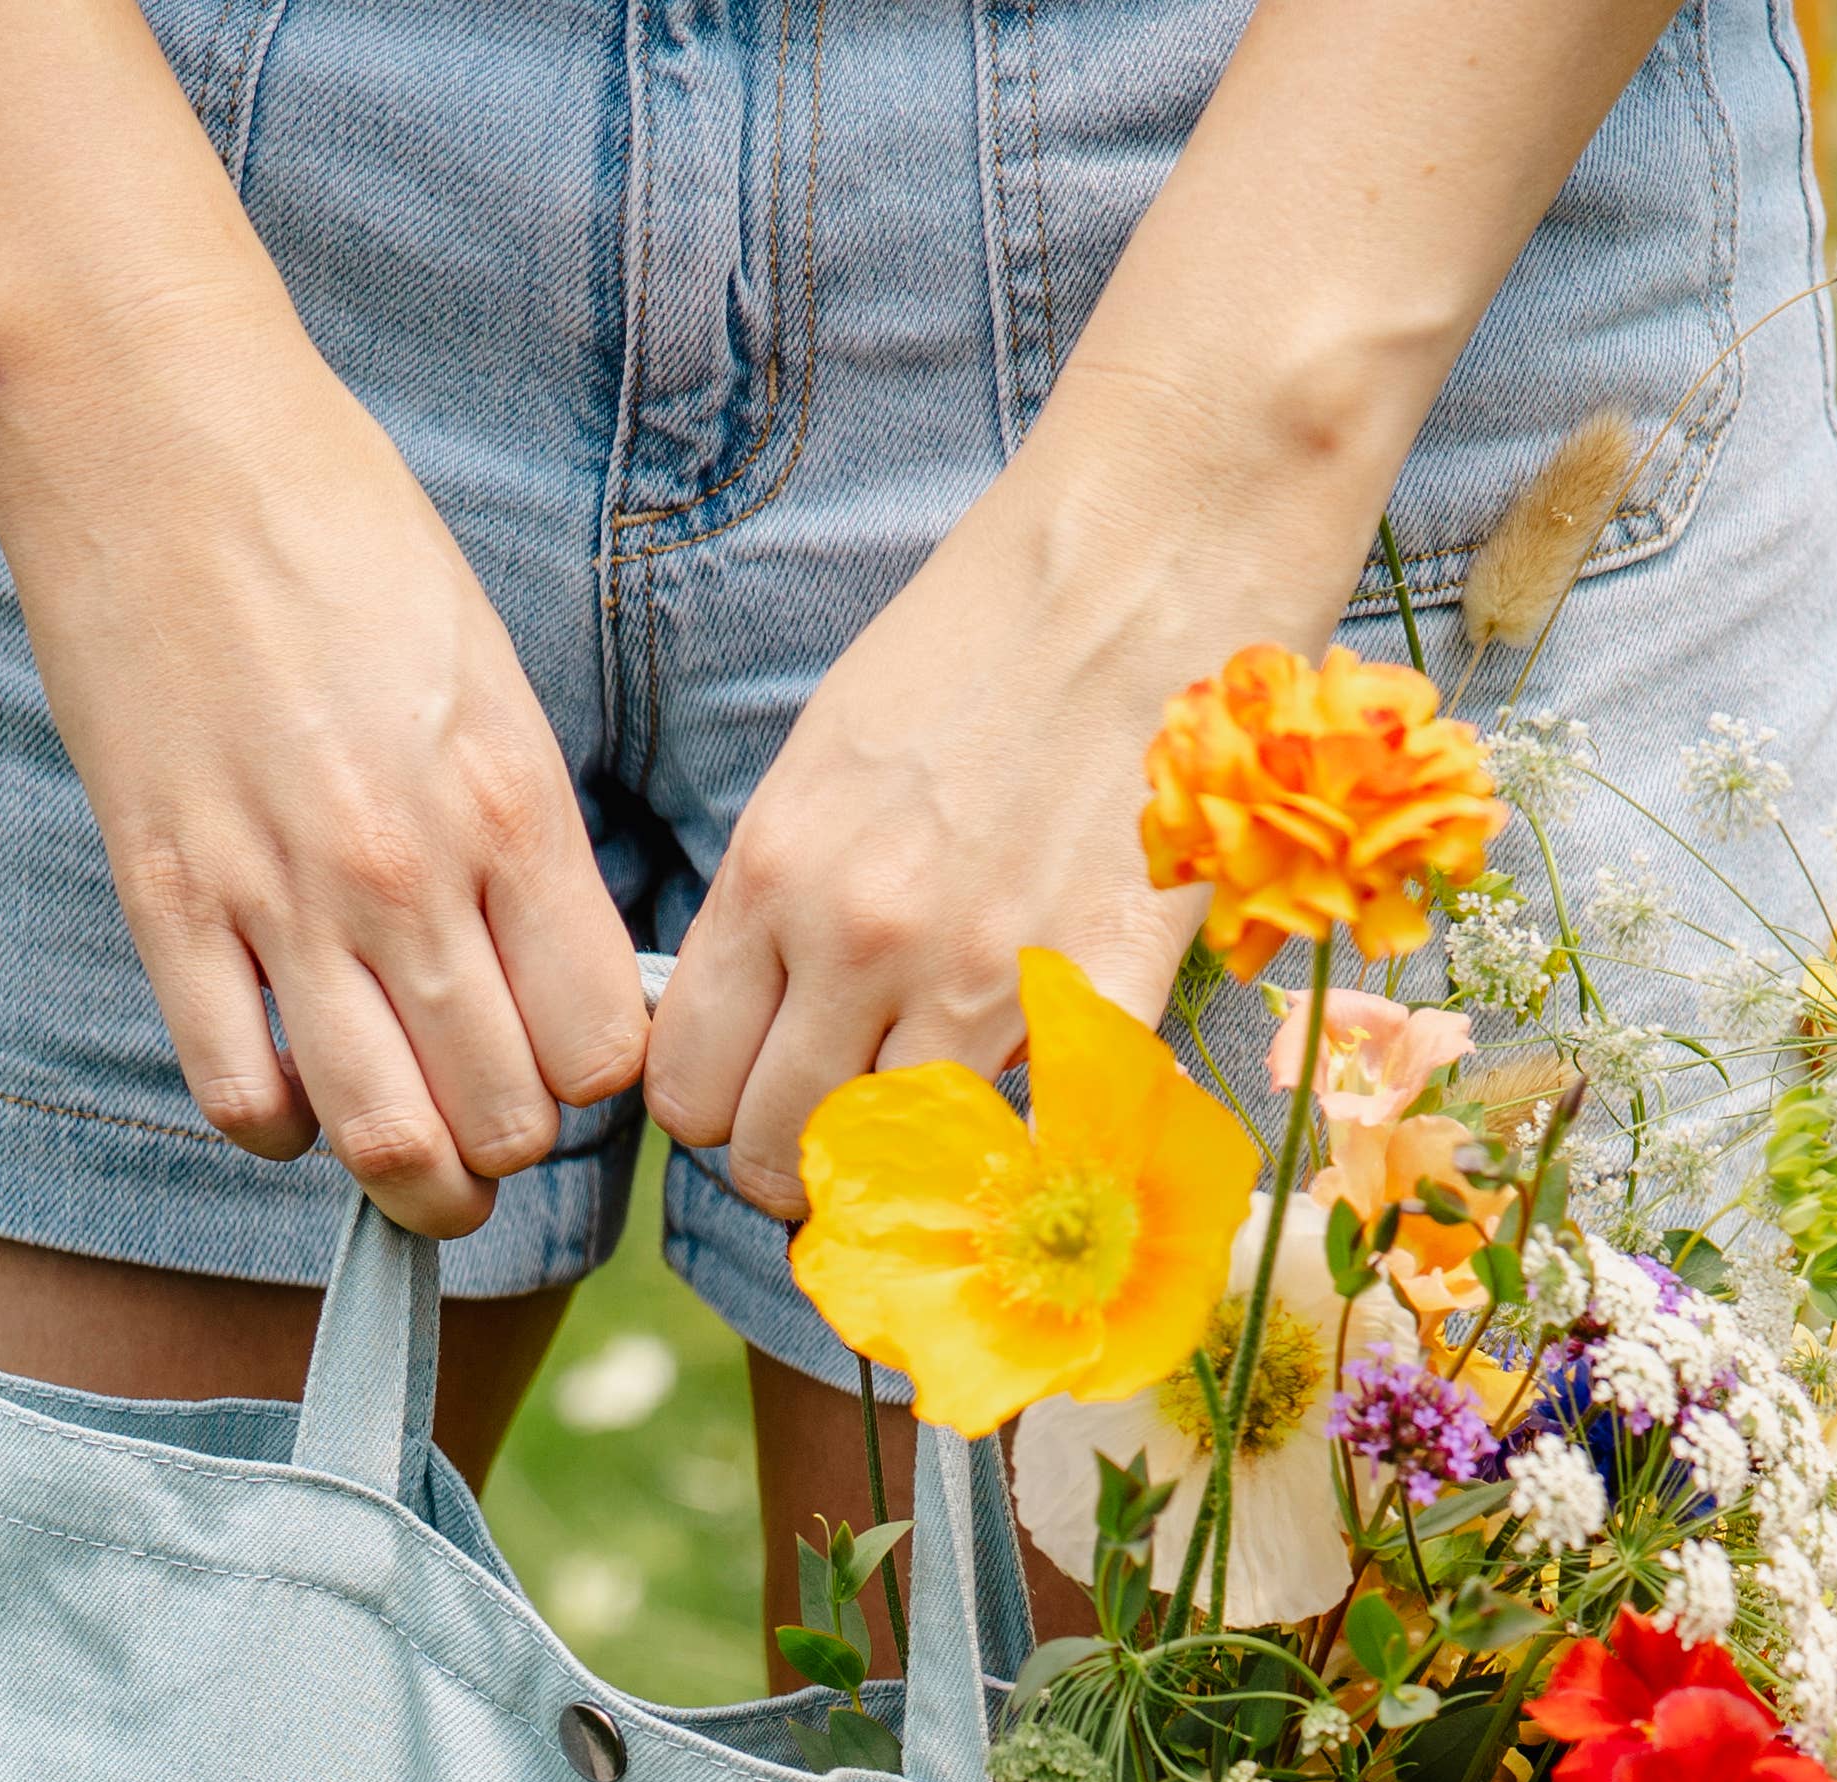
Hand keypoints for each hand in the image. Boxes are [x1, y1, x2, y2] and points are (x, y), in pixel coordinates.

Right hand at [0, 324, 647, 1236]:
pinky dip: (279, 1130)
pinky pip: (237, 1094)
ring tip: (420, 1167)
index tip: (570, 1058)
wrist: (158, 438)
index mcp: (511, 804)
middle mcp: (408, 868)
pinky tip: (295, 1094)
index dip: (597, 1081)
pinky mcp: (165, 900)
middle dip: (512, 1146)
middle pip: (506, 1118)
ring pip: (386, 1139)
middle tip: (494, 1119)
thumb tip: (558, 981)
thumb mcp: (490, 679)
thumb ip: (525, 842)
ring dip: (416, 1185)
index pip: (603, 1046)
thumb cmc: (342, 538)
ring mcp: (278, 895)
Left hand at [647, 411, 1314, 1218]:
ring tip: (944, 1101)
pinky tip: (1043, 1090)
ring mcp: (983, 978)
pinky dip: (1036, 1142)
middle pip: (772, 1156)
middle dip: (796, 1155)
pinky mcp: (1101, 993)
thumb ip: (777, 899)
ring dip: (912, 1159)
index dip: (718, 1107)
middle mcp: (859, 941)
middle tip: (848, 1117)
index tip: (759, 1089)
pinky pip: (1039, 1142)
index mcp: (773, 874)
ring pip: (895, 1169)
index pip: (687, 1087)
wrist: (1150, 557)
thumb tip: (754, 1024)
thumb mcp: (826, 759)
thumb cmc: (984, 639)